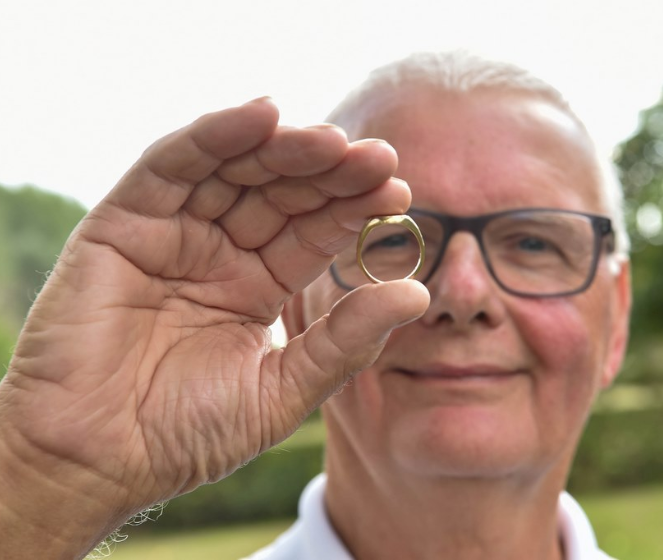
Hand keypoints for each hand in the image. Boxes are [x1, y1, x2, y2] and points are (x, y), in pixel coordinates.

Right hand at [0, 98, 428, 557]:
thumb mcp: (283, 390)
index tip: (399, 192)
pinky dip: (214, 136)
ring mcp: (172, 234)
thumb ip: (345, 342)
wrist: (97, 464)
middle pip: (281, 192)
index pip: (313, 232)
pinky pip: (170, 166)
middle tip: (379, 158)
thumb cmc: (187, 436)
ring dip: (284, 147)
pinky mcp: (122, 224)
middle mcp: (218, 251)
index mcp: (256, 285)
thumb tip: (418, 294)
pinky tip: (262, 115)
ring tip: (333, 141)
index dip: (353, 209)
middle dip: (330, 172)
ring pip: (234, 169)